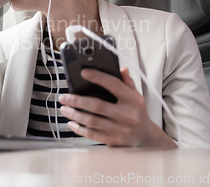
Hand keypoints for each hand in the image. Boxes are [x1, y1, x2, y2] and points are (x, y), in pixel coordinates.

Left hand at [59, 67, 176, 147]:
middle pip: (97, 106)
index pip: (114, 85)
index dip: (98, 77)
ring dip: (74, 114)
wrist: (145, 136)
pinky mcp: (113, 141)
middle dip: (76, 100)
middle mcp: (128, 115)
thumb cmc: (136, 112)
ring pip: (91, 121)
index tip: (83, 72)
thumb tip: (121, 69)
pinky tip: (72, 122)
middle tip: (64, 97)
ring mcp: (120, 130)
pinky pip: (92, 134)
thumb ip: (127, 82)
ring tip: (64, 108)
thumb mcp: (136, 95)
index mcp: (133, 100)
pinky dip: (79, 128)